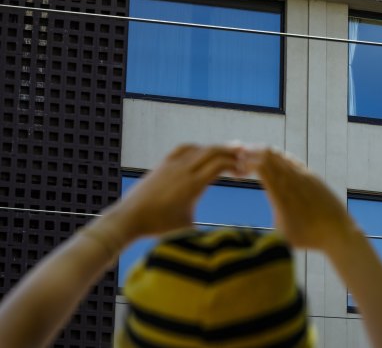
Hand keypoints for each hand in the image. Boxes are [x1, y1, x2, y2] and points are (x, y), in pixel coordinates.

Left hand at [89, 144, 242, 244]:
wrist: (129, 219)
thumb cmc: (160, 228)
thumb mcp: (189, 230)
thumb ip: (209, 233)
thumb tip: (233, 243)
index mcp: (193, 185)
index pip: (220, 164)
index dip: (235, 165)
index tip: (244, 172)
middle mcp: (183, 170)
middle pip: (212, 151)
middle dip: (230, 152)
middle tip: (243, 154)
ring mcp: (171, 165)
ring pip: (198, 148)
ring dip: (215, 149)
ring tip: (227, 152)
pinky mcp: (162, 165)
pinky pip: (183, 149)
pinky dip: (197, 148)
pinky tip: (202, 153)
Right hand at [244, 147, 359, 250]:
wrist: (338, 232)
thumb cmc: (307, 239)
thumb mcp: (280, 235)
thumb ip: (264, 225)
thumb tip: (248, 230)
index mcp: (281, 195)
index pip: (261, 167)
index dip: (247, 163)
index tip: (238, 167)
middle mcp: (292, 181)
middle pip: (269, 157)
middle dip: (252, 153)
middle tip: (240, 155)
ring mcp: (304, 176)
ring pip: (281, 156)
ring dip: (265, 153)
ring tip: (253, 153)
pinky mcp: (313, 176)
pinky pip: (292, 161)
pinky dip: (280, 158)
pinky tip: (273, 158)